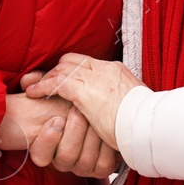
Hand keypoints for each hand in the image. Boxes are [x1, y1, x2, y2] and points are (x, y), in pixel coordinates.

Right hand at [0, 92, 118, 178]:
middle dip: (74, 130)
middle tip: (78, 110)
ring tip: (95, 116)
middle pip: (65, 157)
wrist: (107, 113)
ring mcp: (84, 166)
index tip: (56, 120)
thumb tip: (27, 80)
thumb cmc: (73, 103)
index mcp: (48, 148)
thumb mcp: (57, 94)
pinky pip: (104, 163)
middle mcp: (64, 161)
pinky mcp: (103, 167)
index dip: (47, 140)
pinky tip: (108, 132)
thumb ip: (42, 85)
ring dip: (90, 135)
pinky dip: (106, 146)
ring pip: (84, 161)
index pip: (41, 156)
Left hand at [23, 55, 143, 150]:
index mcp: (117, 71)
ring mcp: (94, 77)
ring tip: (35, 88)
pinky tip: (34, 93)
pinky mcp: (84, 90)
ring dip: (47, 78)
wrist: (149, 124)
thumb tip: (120, 107)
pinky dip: (43, 86)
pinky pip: (56, 82)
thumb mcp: (134, 104)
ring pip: (63, 69)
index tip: (64, 79)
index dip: (72, 70)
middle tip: (45, 83)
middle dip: (57, 71)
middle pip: (73, 61)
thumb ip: (122, 100)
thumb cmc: (145, 121)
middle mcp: (104, 69)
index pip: (88, 63)